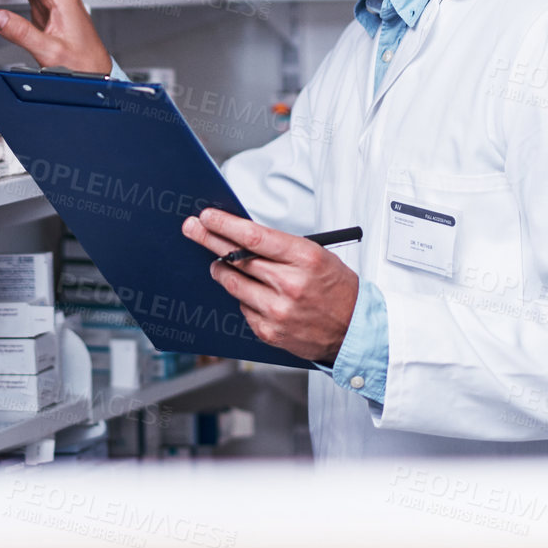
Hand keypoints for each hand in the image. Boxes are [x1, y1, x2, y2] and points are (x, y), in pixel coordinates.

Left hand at [181, 208, 358, 364]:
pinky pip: (243, 307)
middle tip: (192, 228)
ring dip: (221, 270)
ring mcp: (277, 311)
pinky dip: (244, 297)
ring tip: (217, 263)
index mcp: (304, 259)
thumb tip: (242, 236)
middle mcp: (289, 285)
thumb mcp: (317, 257)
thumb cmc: (338, 290)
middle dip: (209, 240)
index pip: (253, 236)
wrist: (355, 330)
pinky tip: (252, 293)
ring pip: (233, 283)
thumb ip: (280, 248)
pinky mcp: (269, 331)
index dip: (225, 224)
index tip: (208, 216)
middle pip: (236, 258)